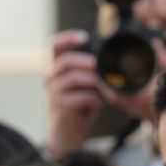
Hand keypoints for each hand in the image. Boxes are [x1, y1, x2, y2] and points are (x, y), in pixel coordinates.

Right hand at [44, 30, 105, 156]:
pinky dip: (92, 97)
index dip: (67, 38)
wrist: (69, 128)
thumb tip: (114, 54)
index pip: (54, 45)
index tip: (85, 37)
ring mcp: (53, 91)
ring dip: (92, 79)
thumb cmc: (80, 100)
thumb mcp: (86, 80)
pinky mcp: (59, 105)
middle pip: (64, 60)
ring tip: (104, 84)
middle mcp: (50, 75)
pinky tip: (101, 100)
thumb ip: (92, 67)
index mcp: (56, 65)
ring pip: (72, 77)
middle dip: (85, 60)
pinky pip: (78, 97)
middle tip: (99, 64)